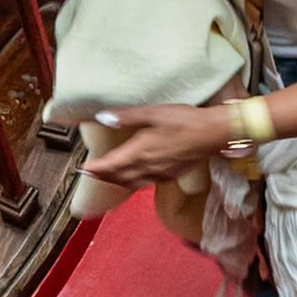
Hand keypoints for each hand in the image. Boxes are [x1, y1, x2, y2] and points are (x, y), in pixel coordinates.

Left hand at [81, 104, 231, 186]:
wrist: (212, 134)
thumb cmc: (184, 121)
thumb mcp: (153, 113)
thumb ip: (127, 117)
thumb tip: (104, 117)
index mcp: (140, 151)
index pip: (111, 165)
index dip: (96, 169)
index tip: (84, 168)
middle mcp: (147, 166)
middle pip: (119, 177)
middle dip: (104, 177)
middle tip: (91, 174)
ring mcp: (159, 173)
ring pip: (131, 183)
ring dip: (117, 181)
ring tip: (108, 178)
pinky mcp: (170, 175)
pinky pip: (145, 183)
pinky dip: (134, 182)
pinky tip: (135, 177)